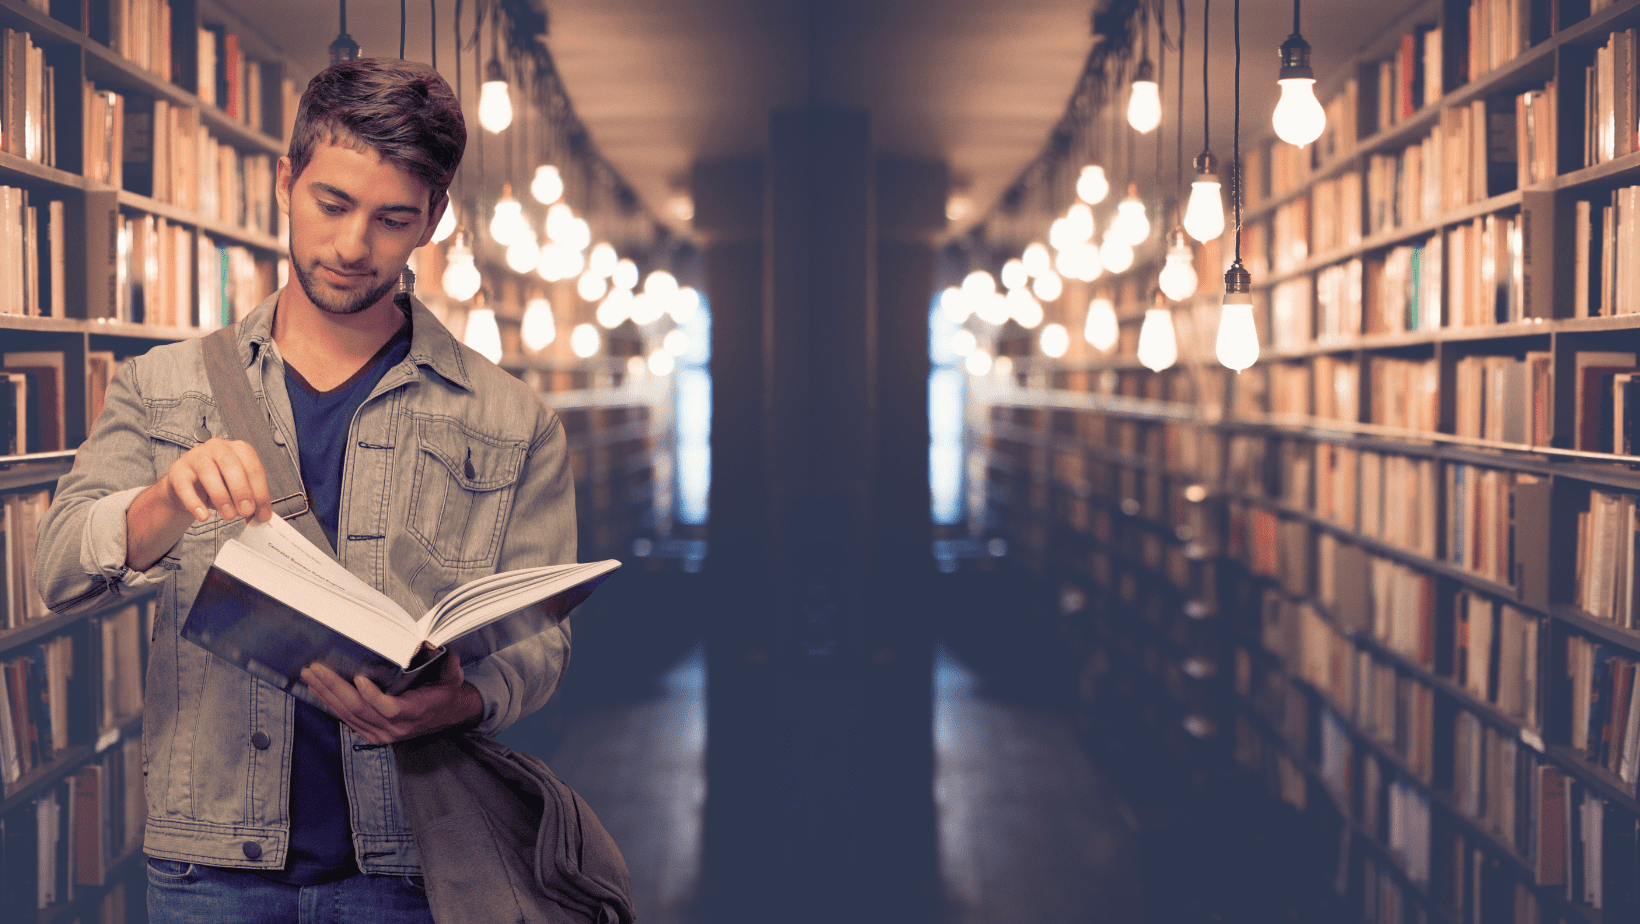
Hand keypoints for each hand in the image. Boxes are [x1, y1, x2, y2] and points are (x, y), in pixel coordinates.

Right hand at [164, 437, 273, 523]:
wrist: (188, 488)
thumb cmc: (219, 485)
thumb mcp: (238, 491)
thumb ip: (250, 501)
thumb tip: (261, 516)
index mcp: (238, 449)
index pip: (253, 467)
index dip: (260, 492)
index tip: (263, 513)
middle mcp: (217, 448)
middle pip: (231, 464)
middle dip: (241, 490)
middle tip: (246, 511)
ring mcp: (195, 457)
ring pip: (208, 471)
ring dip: (221, 496)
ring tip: (228, 515)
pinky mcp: (178, 471)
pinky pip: (184, 486)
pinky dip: (194, 503)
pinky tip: (203, 516)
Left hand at [300, 646, 483, 744]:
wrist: (449, 714)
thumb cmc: (447, 692)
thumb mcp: (453, 677)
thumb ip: (449, 664)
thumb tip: (436, 645)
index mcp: (415, 712)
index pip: (389, 708)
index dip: (372, 696)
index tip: (359, 678)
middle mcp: (395, 727)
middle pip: (359, 709)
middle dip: (334, 687)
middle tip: (316, 668)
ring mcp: (381, 733)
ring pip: (348, 714)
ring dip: (326, 693)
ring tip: (310, 675)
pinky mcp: (372, 733)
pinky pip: (347, 719)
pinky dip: (331, 703)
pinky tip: (318, 689)